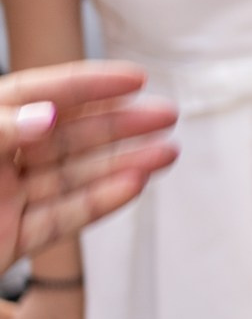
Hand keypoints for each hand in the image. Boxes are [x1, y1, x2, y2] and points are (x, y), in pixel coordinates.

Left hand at [1, 62, 177, 261]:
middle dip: (120, 124)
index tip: (135, 79)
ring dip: (124, 163)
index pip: (38, 94)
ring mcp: (7, 200)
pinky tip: (134, 185)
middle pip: (67, 137)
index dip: (88, 84)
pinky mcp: (13, 240)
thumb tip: (47, 115)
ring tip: (168, 153)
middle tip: (167, 115)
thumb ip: (0, 127)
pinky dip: (100, 203)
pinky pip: (62, 218)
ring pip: (74, 178)